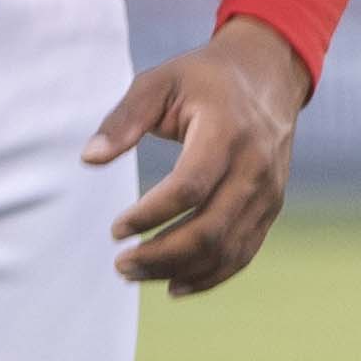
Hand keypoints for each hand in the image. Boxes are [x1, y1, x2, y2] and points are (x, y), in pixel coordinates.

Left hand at [87, 13, 311, 294]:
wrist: (269, 75)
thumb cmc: (203, 79)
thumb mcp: (159, 82)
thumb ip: (123, 119)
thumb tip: (89, 158)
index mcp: (226, 131)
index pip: (190, 187)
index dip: (150, 215)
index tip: (115, 230)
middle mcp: (254, 166)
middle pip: (210, 229)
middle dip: (161, 256)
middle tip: (120, 265)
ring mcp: (268, 191)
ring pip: (226, 249)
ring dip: (179, 271)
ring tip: (135, 273)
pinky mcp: (271, 207)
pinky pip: (243, 253)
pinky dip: (209, 276)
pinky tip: (174, 285)